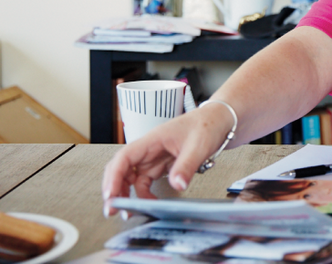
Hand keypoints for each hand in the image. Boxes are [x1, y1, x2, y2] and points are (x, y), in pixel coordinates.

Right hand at [101, 102, 233, 212]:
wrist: (220, 120)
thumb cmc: (208, 124)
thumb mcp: (199, 145)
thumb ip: (186, 166)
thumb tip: (177, 185)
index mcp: (153, 139)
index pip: (125, 157)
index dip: (114, 177)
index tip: (111, 194)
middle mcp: (150, 149)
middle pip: (122, 169)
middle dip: (114, 189)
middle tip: (113, 209)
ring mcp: (155, 157)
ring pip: (132, 177)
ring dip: (127, 194)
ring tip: (128, 211)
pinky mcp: (162, 165)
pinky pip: (146, 181)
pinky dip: (143, 194)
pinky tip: (148, 203)